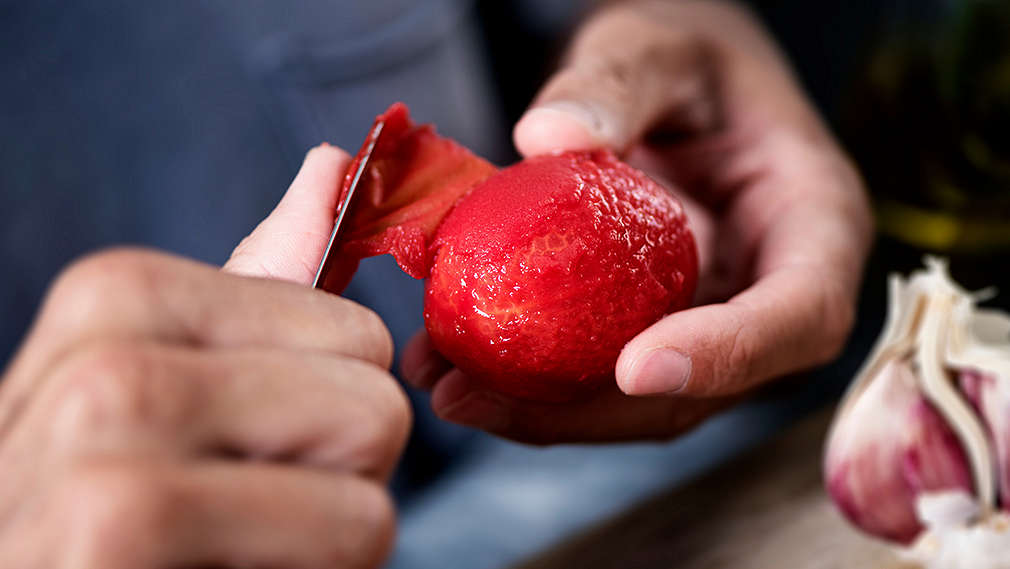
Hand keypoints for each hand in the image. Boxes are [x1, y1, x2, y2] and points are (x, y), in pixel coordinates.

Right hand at [0, 145, 410, 567]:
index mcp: (116, 297)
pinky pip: (345, 541)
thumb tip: (333, 161)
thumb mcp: (171, 378)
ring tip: (229, 546)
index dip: (330, 411)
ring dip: (325, 540)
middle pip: (375, 406)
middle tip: (240, 512)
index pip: (360, 336)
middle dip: (337, 476)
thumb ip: (261, 283)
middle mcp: (102, 368)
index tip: (245, 452)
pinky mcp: (120, 543)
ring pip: (369, 492)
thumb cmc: (108, 503)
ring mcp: (104, 468)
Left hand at [402, 0, 872, 443]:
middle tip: (480, 395)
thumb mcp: (659, 48)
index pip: (800, 314)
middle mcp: (771, 296)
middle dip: (594, 410)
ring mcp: (710, 324)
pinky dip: (532, 384)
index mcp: (814, 223)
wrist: (674, 87)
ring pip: (643, 403)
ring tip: (448, 386)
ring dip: (544, 411)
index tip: (635, 368)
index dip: (727, 353)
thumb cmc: (687, 60)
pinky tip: (457, 366)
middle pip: (705, 388)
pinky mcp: (654, 331)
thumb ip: (616, 84)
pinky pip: (601, 377)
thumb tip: (546, 137)